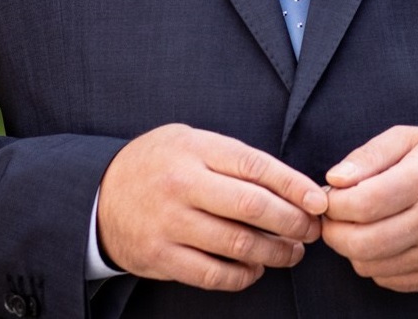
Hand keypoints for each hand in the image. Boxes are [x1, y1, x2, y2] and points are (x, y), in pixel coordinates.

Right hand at [97, 123, 328, 290]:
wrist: (100, 195)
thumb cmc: (159, 163)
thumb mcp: (191, 142)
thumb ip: (232, 159)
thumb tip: (289, 184)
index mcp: (195, 149)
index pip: (255, 166)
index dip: (293, 185)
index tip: (318, 201)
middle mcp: (183, 184)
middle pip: (251, 206)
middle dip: (291, 222)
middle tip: (311, 231)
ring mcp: (170, 224)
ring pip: (237, 244)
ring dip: (274, 252)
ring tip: (291, 252)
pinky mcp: (161, 258)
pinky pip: (213, 274)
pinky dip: (242, 276)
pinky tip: (255, 269)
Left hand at [321, 126, 417, 291]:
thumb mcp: (409, 137)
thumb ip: (368, 155)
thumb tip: (334, 180)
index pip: (363, 203)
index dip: (334, 204)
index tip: (327, 197)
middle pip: (364, 242)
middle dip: (335, 232)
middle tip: (332, 218)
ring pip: (374, 267)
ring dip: (352, 250)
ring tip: (355, 227)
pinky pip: (392, 282)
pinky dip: (375, 266)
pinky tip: (378, 243)